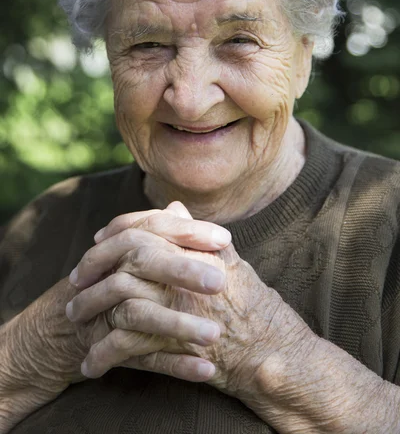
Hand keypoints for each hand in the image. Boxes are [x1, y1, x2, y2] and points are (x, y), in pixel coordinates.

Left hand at [66, 202, 314, 399]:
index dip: (117, 230)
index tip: (98, 240)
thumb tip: (175, 207)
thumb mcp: (229, 260)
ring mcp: (175, 307)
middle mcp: (181, 274)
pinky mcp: (171, 344)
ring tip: (75, 321)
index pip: (145, 228)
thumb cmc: (253, 304)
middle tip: (74, 283)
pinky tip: (92, 363)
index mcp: (192, 250)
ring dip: (91, 311)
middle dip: (93, 268)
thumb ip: (197, 235)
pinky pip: (127, 345)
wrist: (270, 350)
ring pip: (118, 301)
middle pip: (125, 259)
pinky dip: (105, 354)